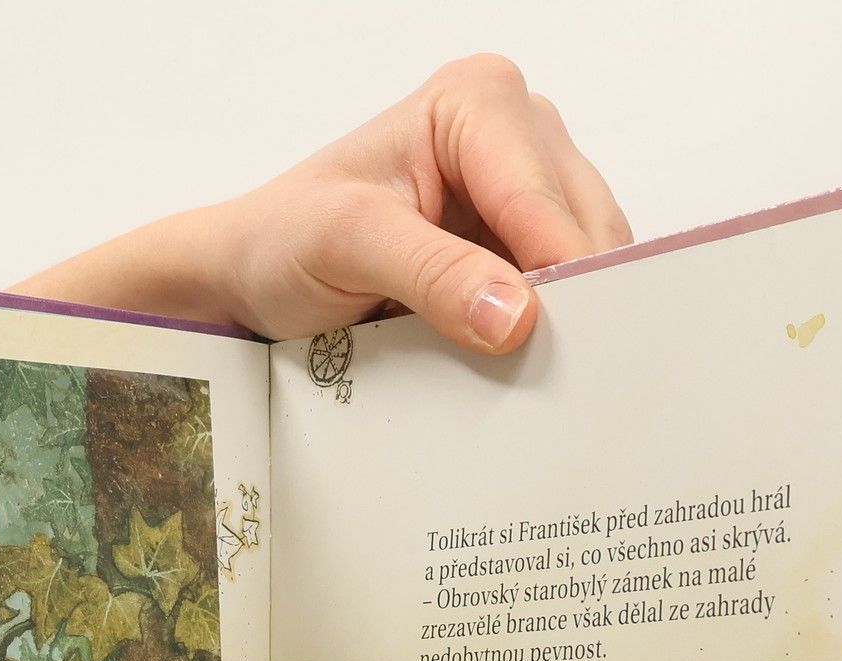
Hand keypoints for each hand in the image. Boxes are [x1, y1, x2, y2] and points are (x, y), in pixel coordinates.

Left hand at [14, 55, 629, 352]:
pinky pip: (565, 294)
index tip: (558, 346)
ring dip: (566, 324)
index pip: (544, 199)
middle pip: (583, 229)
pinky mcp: (520, 248)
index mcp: (478, 102)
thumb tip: (516, 316)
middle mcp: (515, 133)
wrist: (255, 275)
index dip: (558, 275)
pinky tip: (525, 364)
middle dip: (571, 302)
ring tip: (537, 377)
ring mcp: (524, 191)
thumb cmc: (286, 240)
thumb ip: (434, 274)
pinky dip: (551, 334)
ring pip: (587, 266)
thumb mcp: (349, 246)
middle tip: (554, 377)